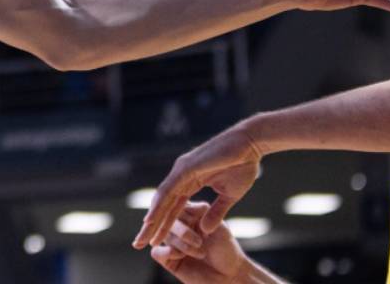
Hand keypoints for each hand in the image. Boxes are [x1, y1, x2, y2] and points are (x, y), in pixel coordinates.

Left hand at [136, 125, 263, 248]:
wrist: (250, 145)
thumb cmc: (242, 166)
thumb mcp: (228, 196)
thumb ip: (216, 212)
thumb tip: (205, 230)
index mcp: (190, 181)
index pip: (173, 208)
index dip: (164, 225)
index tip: (155, 242)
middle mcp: (181, 176)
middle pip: (163, 206)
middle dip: (152, 226)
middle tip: (140, 244)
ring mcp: (182, 171)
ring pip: (162, 200)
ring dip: (152, 220)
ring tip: (143, 237)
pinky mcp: (186, 168)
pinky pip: (169, 190)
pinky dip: (159, 206)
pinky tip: (151, 219)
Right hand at [148, 203, 258, 282]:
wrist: (229, 275)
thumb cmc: (226, 250)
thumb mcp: (220, 228)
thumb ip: (204, 214)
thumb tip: (186, 204)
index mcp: (189, 214)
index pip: (176, 206)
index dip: (179, 211)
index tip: (189, 219)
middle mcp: (178, 226)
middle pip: (167, 220)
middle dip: (183, 232)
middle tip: (199, 242)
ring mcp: (172, 242)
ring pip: (163, 236)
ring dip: (182, 244)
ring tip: (201, 253)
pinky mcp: (168, 259)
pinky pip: (156, 252)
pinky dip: (167, 252)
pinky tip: (180, 256)